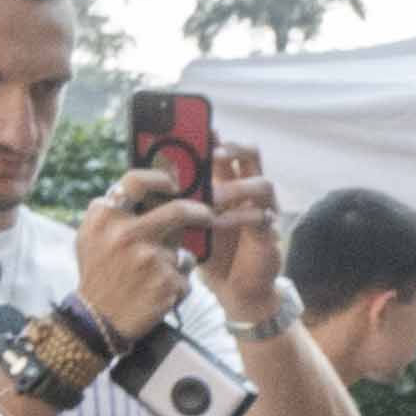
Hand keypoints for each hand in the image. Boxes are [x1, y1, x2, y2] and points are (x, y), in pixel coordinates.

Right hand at [70, 169, 202, 342]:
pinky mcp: (168, 282)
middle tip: (209, 214)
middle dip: (200, 211)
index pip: (137, 181)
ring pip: (182, 250)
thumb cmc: (98, 272)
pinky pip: (184, 276)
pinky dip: (177, 284)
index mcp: (106, 217)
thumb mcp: (90, 235)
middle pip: (178, 211)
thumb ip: (112, 210)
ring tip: (154, 277)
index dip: (161, 177)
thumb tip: (147, 186)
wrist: (100, 318)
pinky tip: (158, 293)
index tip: (175, 182)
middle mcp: (127, 234)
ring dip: (176, 262)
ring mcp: (150, 258)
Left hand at [185, 141, 288, 323]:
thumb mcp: (186, 219)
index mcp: (227, 182)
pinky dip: (236, 217)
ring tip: (211, 197)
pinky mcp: (270, 234)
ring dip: (235, 188)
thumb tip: (145, 173)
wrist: (230, 288)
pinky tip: (215, 222)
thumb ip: (176, 197)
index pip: (224, 148)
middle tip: (212, 154)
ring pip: (262, 183)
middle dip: (232, 149)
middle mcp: (249, 191)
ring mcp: (264, 210)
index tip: (198, 127)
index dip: (215, 136)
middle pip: (251, 154)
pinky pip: (260, 217)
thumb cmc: (208, 250)